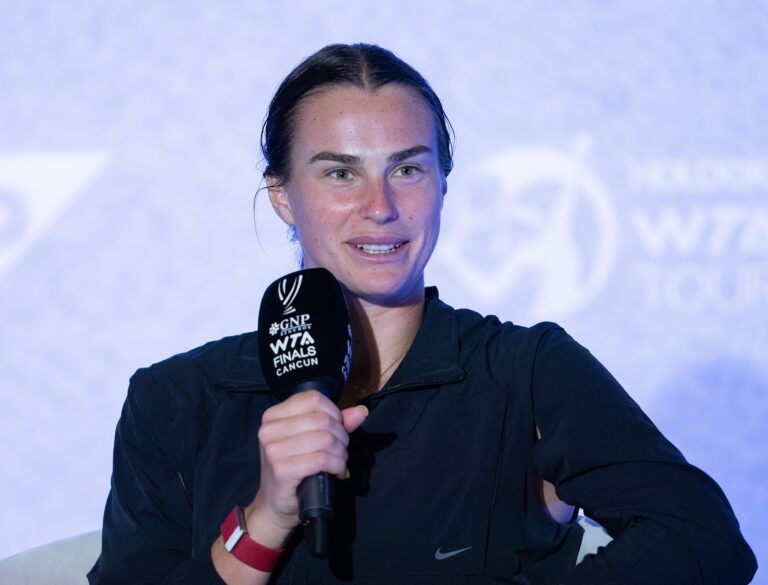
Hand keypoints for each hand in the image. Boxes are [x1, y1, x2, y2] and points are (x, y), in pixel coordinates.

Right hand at [245, 391, 367, 545]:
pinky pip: (322, 459)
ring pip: (325, 439)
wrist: (275, 506)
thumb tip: (361, 411)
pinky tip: (336, 472)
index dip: (334, 413)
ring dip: (341, 453)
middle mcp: (269, 429)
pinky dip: (337, 466)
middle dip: (341, 436)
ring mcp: (273, 449)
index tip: (337, 429)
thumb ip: (336, 423)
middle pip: (323, 419)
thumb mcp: (312, 440)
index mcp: (273, 415)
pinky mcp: (282, 469)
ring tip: (338, 463)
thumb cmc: (294, 469)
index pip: (314, 398)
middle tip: (340, 452)